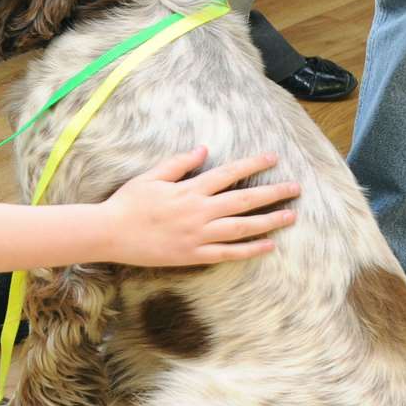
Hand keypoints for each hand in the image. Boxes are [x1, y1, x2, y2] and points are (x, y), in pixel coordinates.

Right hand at [99, 148, 299, 266]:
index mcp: (190, 189)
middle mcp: (199, 211)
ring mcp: (198, 235)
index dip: (253, 164)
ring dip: (269, 221)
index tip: (273, 158)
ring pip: (242, 227)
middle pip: (244, 199)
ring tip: (290, 216)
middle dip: (273, 193)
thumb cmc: (127, 203)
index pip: (229, 173)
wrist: (110, 233)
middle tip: (296, 189)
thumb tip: (204, 150)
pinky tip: (268, 246)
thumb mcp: (151, 176)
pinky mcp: (193, 254)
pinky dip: (250, 250)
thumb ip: (179, 164)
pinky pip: (228, 253)